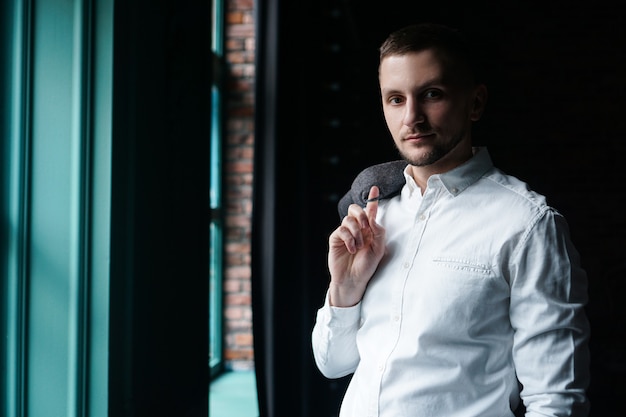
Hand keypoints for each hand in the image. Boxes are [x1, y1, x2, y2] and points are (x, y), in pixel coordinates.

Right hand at [327, 186, 385, 306]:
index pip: (370, 211)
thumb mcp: (378, 250)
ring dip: (356, 232)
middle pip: (356, 210)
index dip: (372, 199)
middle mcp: (356, 229)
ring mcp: (345, 233)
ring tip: (358, 246)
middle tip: (365, 226)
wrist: (353, 280)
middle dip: (361, 214)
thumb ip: (378, 232)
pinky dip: (349, 239)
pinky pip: (341, 230)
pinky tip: (352, 249)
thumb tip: (373, 218)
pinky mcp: (335, 238)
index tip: (375, 188)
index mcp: (369, 230)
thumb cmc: (366, 266)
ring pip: (348, 219)